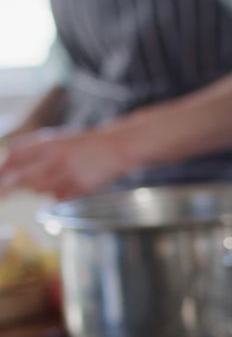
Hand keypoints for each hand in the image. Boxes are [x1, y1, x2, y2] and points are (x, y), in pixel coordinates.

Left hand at [0, 128, 132, 199]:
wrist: (116, 147)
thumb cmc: (84, 144)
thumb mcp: (56, 140)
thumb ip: (31, 149)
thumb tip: (6, 162)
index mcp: (48, 143)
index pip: (15, 156)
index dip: (2, 169)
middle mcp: (56, 159)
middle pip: (22, 177)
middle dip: (7, 186)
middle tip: (1, 194)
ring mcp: (68, 174)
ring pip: (39, 189)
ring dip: (39, 187)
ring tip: (56, 176)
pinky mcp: (79, 188)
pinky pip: (58, 197)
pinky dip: (58, 193)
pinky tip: (71, 182)